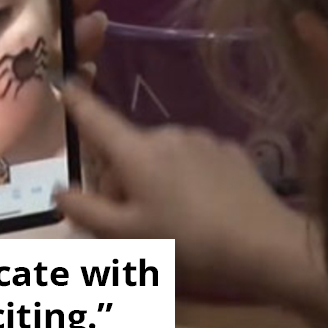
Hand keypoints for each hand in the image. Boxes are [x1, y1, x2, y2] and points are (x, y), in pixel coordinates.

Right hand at [53, 82, 297, 284]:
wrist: (266, 245)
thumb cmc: (187, 240)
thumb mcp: (126, 236)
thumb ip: (86, 211)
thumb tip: (60, 191)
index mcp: (135, 152)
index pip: (96, 117)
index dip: (76, 100)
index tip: (64, 82)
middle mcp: (165, 134)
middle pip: (127, 151)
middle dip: (121, 179)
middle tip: (131, 222)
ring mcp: (201, 140)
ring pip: (160, 156)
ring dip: (154, 179)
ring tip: (171, 220)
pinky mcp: (229, 152)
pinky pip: (192, 161)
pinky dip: (186, 179)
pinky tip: (201, 210)